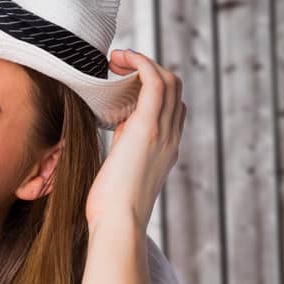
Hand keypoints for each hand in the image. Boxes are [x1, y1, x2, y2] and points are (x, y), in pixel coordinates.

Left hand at [85, 49, 185, 233]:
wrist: (117, 224)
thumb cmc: (109, 208)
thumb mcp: (119, 174)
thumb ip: (123, 154)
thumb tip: (112, 145)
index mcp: (164, 148)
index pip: (170, 106)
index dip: (149, 88)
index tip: (121, 83)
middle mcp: (170, 137)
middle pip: (173, 88)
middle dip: (147, 69)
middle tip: (116, 66)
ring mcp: (163, 132)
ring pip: (168, 81)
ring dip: (142, 62)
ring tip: (115, 59)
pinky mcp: (148, 128)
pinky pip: (154, 82)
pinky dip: (140, 63)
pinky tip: (121, 59)